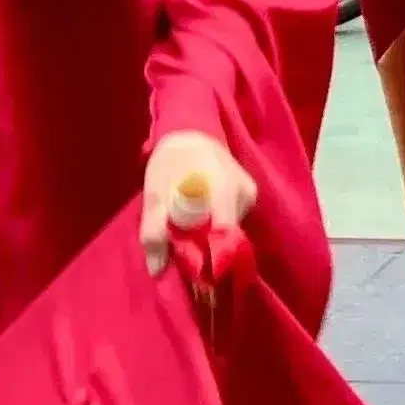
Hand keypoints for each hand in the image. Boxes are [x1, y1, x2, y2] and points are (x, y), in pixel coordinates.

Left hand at [141, 129, 256, 272]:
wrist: (191, 133)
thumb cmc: (171, 161)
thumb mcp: (155, 194)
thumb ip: (154, 230)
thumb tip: (157, 270)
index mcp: (223, 188)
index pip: (224, 235)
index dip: (209, 257)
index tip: (192, 271)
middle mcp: (244, 193)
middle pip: (229, 237)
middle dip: (206, 251)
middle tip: (181, 253)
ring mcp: (250, 195)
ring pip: (232, 233)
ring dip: (209, 240)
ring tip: (187, 236)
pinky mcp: (248, 197)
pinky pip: (233, 224)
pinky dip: (215, 230)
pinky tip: (199, 225)